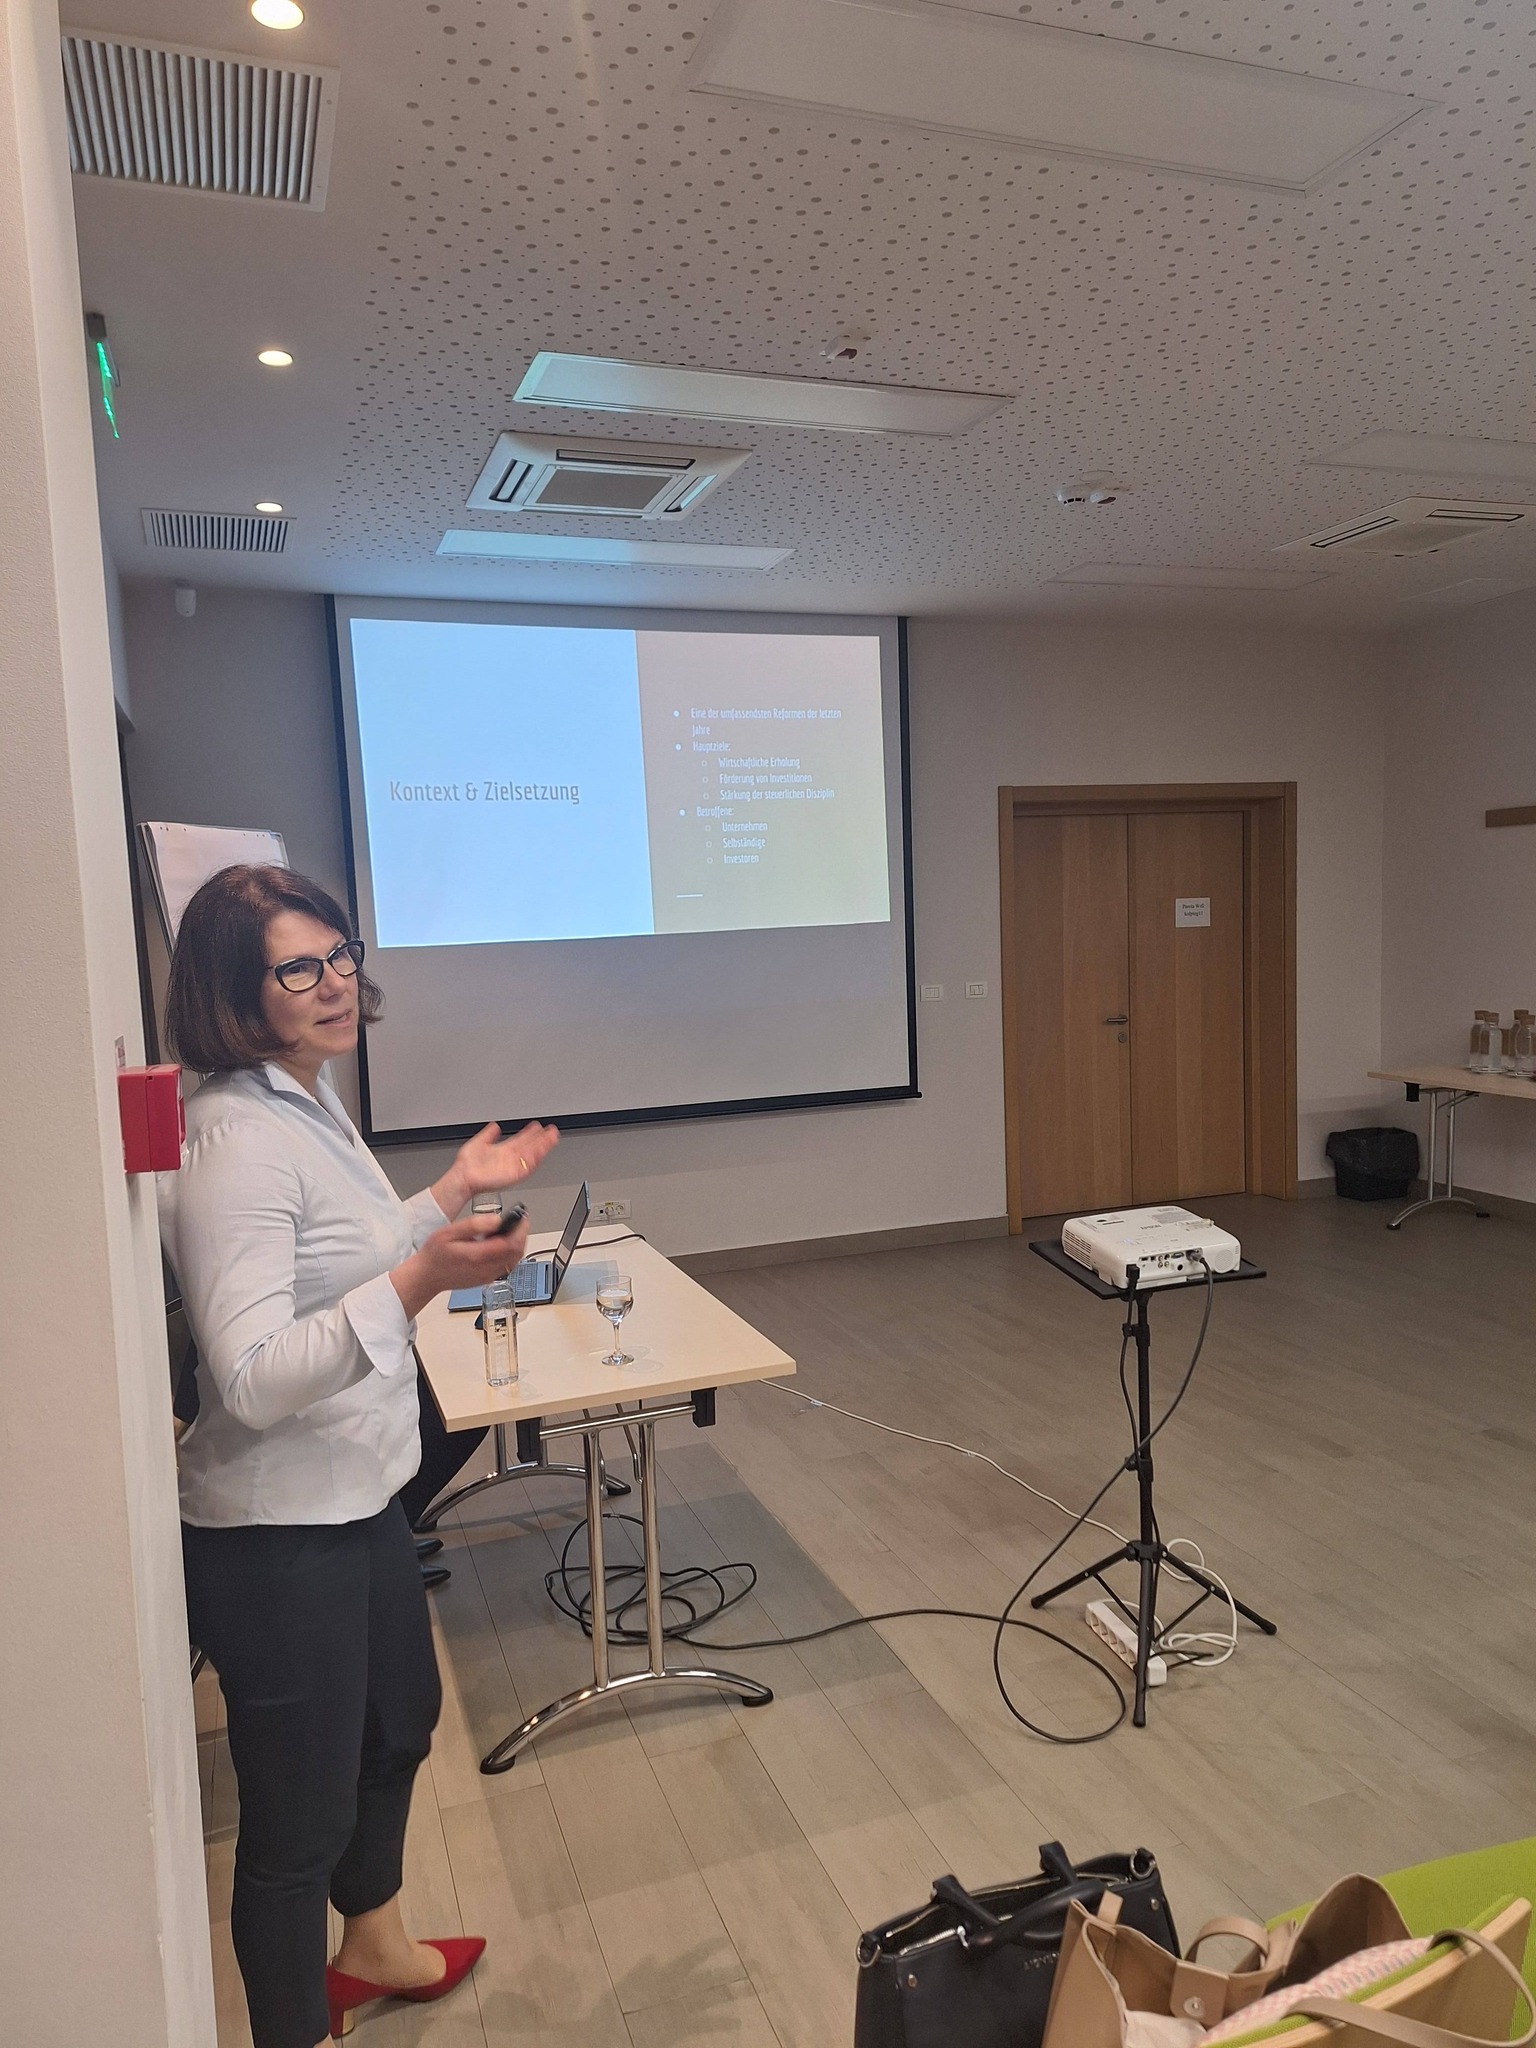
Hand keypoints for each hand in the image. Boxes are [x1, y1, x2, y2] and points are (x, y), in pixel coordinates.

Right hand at [389, 1212, 530, 1320]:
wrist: (426, 1277)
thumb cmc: (434, 1255)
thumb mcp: (449, 1232)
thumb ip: (474, 1225)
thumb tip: (496, 1219)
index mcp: (478, 1255)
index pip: (511, 1244)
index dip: (521, 1229)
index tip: (522, 1216)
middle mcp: (486, 1268)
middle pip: (517, 1253)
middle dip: (522, 1234)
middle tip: (520, 1220)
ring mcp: (488, 1276)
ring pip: (514, 1261)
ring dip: (518, 1244)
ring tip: (513, 1229)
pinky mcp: (487, 1279)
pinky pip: (507, 1266)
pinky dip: (511, 1254)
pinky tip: (503, 1243)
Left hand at [432, 1121, 559, 1217]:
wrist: (463, 1178)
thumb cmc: (467, 1165)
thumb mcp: (478, 1142)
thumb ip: (488, 1134)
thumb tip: (494, 1126)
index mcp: (503, 1151)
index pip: (521, 1140)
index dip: (530, 1133)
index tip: (538, 1126)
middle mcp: (510, 1159)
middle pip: (531, 1147)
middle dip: (542, 1139)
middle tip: (552, 1131)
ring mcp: (513, 1167)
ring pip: (532, 1155)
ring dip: (543, 1147)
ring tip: (552, 1137)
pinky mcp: (514, 1175)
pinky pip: (528, 1166)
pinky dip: (536, 1158)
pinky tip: (542, 1150)